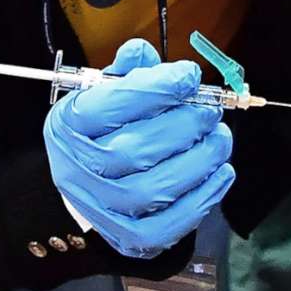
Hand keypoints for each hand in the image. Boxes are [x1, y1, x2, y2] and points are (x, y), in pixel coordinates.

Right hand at [40, 39, 234, 259]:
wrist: (85, 187)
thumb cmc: (102, 132)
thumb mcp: (103, 93)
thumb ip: (128, 71)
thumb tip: (142, 53)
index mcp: (70, 124)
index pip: (109, 104)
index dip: (157, 89)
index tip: (189, 76)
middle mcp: (78, 169)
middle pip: (135, 150)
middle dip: (185, 125)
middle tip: (211, 111)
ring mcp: (103, 209)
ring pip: (156, 189)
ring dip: (201, 160)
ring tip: (220, 139)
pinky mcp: (129, 238)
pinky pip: (170, 225)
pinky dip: (204, 197)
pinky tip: (220, 173)